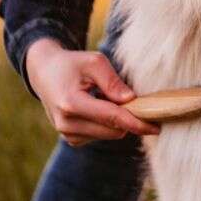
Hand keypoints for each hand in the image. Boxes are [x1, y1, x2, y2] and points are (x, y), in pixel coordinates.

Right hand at [25, 38, 159, 145]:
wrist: (44, 73)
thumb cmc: (72, 64)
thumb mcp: (94, 62)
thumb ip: (113, 81)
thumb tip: (131, 100)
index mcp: (71, 103)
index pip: (111, 117)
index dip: (136, 122)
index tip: (156, 128)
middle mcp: (66, 123)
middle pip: (113, 130)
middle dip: (129, 118)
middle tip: (134, 99)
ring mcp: (67, 134)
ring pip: (109, 135)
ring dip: (117, 120)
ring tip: (105, 97)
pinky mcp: (70, 138)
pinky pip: (101, 136)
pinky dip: (107, 124)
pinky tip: (98, 106)